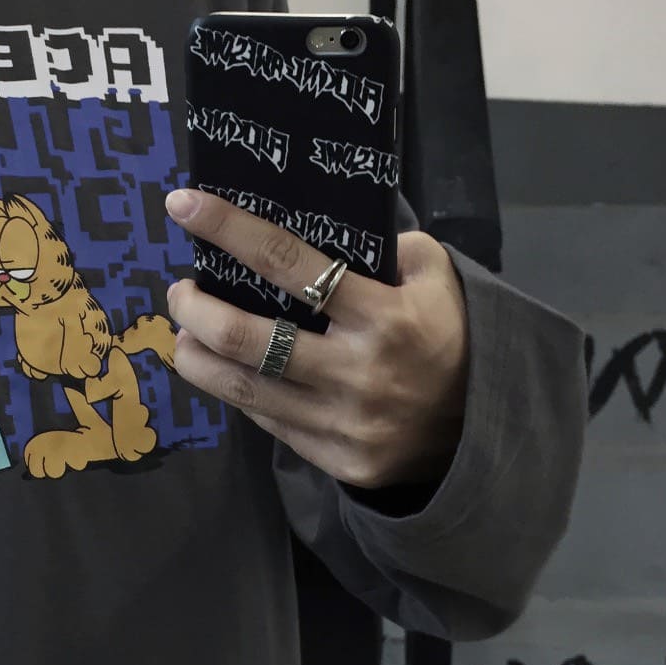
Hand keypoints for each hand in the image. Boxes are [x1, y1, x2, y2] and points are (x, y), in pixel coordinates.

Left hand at [165, 189, 468, 488]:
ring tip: (184, 335)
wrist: (485, 432)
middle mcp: (356, 372)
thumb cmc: (449, 337)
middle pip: (245, 339)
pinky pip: (267, 421)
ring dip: (196, 356)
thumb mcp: (435, 279)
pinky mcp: (334, 460)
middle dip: (195, 309)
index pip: (290, 264)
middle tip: (180, 292)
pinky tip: (225, 372)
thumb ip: (386, 250)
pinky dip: (237, 391)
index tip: (184, 204)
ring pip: (242, 389)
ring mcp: (342, 423)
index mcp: (384, 316)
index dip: (230, 230)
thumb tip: (319, 230)